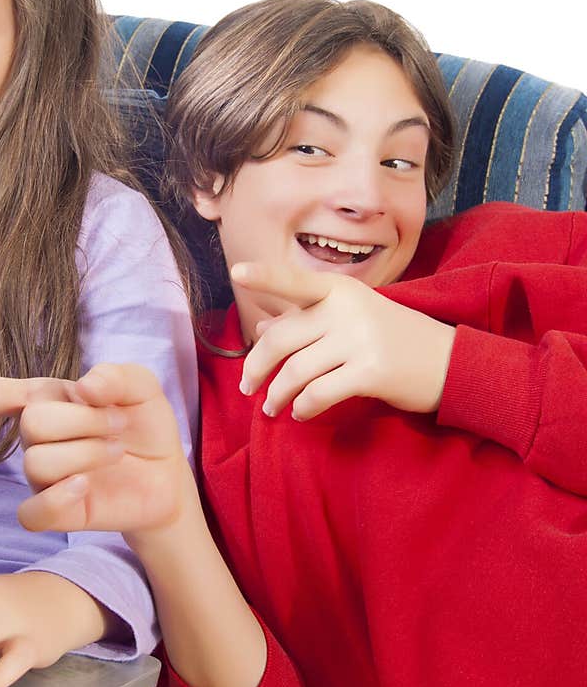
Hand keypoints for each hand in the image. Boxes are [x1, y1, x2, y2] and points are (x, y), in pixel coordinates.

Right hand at [0, 364, 191, 539]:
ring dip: (89, 454)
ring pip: (38, 463)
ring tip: (116, 452)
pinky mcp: (53, 512)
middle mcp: (36, 436)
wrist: (167, 474)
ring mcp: (41, 476)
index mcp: (47, 398)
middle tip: (117, 426)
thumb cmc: (143, 425)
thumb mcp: (141, 387)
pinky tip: (86, 486)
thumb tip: (84, 387)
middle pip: (31, 423)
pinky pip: (34, 512)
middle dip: (84, 422)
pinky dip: (61, 497)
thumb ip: (117, 375)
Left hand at [232, 261, 455, 418]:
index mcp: (342, 290)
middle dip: (256, 368)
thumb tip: (261, 328)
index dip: (264, 277)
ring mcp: (359, 339)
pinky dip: (303, 408)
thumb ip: (308, 321)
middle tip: (247, 387)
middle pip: (281, 340)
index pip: (295, 282)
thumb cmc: (394, 339)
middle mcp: (348, 309)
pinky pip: (318, 394)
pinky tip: (301, 413)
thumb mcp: (352, 319)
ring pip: (295, 372)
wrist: (451, 363)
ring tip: (272, 408)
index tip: (236, 273)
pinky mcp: (370, 372)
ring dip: (277, 395)